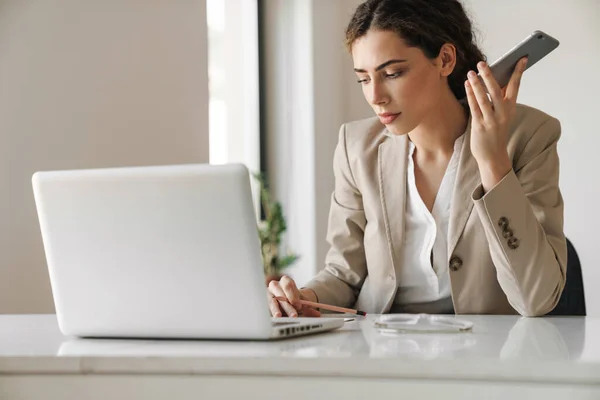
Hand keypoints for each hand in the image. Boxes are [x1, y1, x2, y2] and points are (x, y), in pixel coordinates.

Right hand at [267, 275, 320, 317]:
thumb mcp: (303, 302)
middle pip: (279, 293)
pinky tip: (274, 319)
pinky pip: (266, 308)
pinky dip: (271, 313)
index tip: (298, 305)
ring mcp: (268, 294)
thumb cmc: (295, 300)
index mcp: (285, 281)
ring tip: (279, 316)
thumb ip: (309, 307)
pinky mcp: (264, 303)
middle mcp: (275, 286)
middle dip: (286, 305)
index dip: (292, 294)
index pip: (288, 284)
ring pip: (271, 301)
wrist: (289, 302)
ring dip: (276, 309)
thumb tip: (317, 314)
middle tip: (294, 315)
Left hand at [465, 57, 527, 190]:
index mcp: (511, 109)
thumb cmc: (496, 132)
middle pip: (497, 91)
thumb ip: (501, 99)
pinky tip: (467, 85)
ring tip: (471, 72)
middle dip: (489, 76)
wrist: (493, 155)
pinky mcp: (480, 126)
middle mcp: (503, 114)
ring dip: (477, 84)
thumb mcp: (503, 115)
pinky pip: (474, 107)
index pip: (516, 87)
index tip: (522, 58)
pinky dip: (470, 95)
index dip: (518, 72)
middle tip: (482, 63)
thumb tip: (495, 79)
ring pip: (484, 99)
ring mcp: (491, 120)